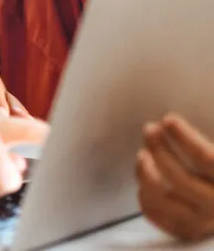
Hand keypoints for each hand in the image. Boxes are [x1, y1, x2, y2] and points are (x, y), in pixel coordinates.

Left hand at [137, 114, 213, 241]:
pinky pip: (153, 212)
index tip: (169, 119)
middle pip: (179, 178)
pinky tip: (146, 178)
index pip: (206, 159)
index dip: (185, 137)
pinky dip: (144, 192)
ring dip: (144, 171)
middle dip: (159, 149)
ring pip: (160, 197)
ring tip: (143, 153)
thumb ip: (200, 147)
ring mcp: (198, 221)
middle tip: (150, 129)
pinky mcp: (182, 229)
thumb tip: (171, 122)